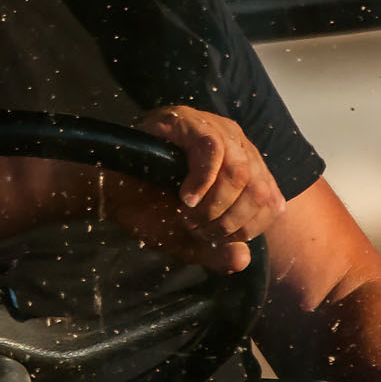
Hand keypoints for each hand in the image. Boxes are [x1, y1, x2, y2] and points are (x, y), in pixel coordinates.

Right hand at [108, 105, 286, 273]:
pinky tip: (184, 196)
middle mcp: (239, 146)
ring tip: (186, 214)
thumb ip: (215, 252)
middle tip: (195, 228)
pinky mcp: (191, 122)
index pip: (271, 203)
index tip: (212, 237)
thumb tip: (244, 259)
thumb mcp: (186, 238)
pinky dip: (201, 182)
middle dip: (228, 222)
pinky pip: (213, 151)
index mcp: (246, 170)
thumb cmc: (146, 207)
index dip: (246, 228)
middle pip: (259, 190)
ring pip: (240, 172)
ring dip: (213, 205)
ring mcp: (217, 129)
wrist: (109, 187)